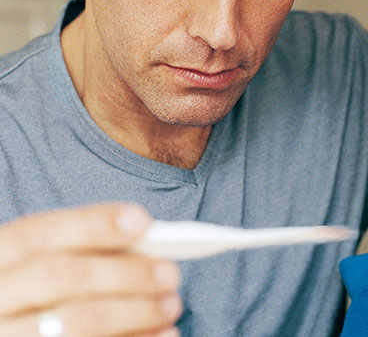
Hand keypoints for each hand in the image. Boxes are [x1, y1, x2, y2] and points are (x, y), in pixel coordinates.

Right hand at [0, 204, 181, 336]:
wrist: (12, 330)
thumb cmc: (30, 297)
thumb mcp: (34, 268)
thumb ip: (78, 251)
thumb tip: (144, 240)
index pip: (40, 234)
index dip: (93, 225)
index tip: (142, 221)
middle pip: (61, 277)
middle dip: (124, 272)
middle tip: (170, 274)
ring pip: (76, 323)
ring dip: (135, 312)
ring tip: (171, 305)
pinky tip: (164, 334)